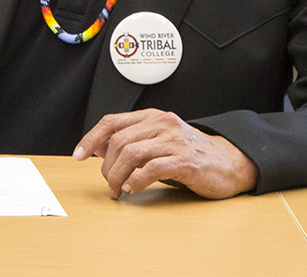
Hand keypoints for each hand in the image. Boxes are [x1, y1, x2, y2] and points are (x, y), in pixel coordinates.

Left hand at [73, 109, 257, 199]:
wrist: (228, 162)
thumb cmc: (190, 153)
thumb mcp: (158, 141)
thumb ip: (133, 141)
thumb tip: (98, 149)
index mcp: (152, 116)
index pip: (112, 121)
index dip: (91, 138)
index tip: (78, 155)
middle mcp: (162, 123)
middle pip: (119, 140)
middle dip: (106, 166)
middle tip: (108, 184)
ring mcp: (174, 140)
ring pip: (132, 154)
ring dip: (118, 176)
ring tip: (117, 190)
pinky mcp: (186, 160)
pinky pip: (152, 169)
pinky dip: (137, 181)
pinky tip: (133, 189)